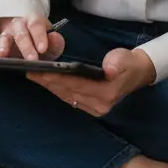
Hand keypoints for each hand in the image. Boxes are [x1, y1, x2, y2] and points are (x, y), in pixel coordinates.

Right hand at [0, 15, 64, 60]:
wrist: (28, 31)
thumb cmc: (41, 38)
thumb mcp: (51, 39)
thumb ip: (55, 41)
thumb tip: (54, 38)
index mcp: (33, 21)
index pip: (37, 26)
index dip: (39, 37)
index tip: (43, 49)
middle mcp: (18, 26)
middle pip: (21, 34)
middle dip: (26, 47)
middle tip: (31, 60)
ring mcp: (6, 35)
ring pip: (4, 38)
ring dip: (3, 46)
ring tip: (2, 56)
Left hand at [26, 47, 156, 115]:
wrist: (137, 73)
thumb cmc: (128, 62)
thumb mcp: (125, 59)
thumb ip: (116, 63)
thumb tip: (108, 69)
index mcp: (107, 93)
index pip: (78, 85)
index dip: (59, 78)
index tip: (42, 71)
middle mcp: (99, 105)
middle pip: (68, 92)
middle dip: (48, 82)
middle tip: (30, 72)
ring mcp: (95, 108)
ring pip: (66, 96)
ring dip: (49, 86)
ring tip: (33, 75)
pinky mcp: (90, 107)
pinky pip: (69, 98)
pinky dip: (56, 89)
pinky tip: (45, 81)